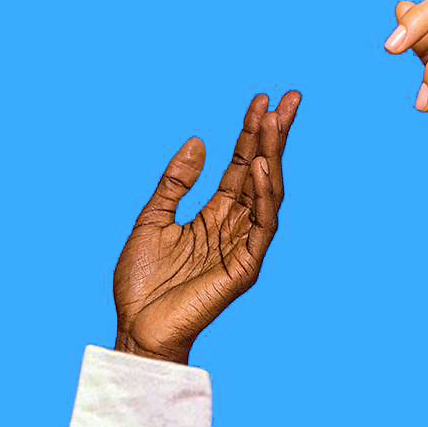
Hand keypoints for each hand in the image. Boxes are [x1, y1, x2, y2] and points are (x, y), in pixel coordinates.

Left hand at [113, 92, 300, 363]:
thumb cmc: (142, 283)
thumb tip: (198, 141)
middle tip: (291, 98)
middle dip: (275, 135)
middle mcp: (234, 226)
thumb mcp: (152, 219)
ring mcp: (243, 247)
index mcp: (214, 215)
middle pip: (261, 172)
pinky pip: (261, 227)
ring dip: (271, 155)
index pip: (239, 165)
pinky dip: (264, 195)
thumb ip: (175, 183)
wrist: (136, 328)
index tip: (261, 99)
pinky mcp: (244, 268)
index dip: (250, 132)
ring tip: (274, 120)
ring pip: (267, 193)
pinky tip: (259, 166)